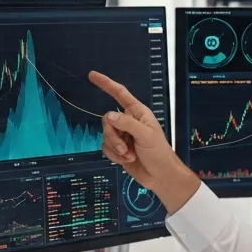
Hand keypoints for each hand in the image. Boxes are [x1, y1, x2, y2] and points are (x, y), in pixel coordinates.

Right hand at [89, 70, 198, 212]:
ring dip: (116, 148)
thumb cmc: (158, 152)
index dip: (106, 84)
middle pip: (107, 120)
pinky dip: (114, 156)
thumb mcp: (146, 135)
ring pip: (105, 135)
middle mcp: (128, 121)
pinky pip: (105, 148)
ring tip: (129, 156)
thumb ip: (127, 124)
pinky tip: (126, 160)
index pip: (120, 94)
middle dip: (113, 136)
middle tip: (125, 148)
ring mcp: (122, 136)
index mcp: (137, 112)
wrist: (160, 176)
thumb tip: (108, 116)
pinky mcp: (117, 149)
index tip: (92, 75)